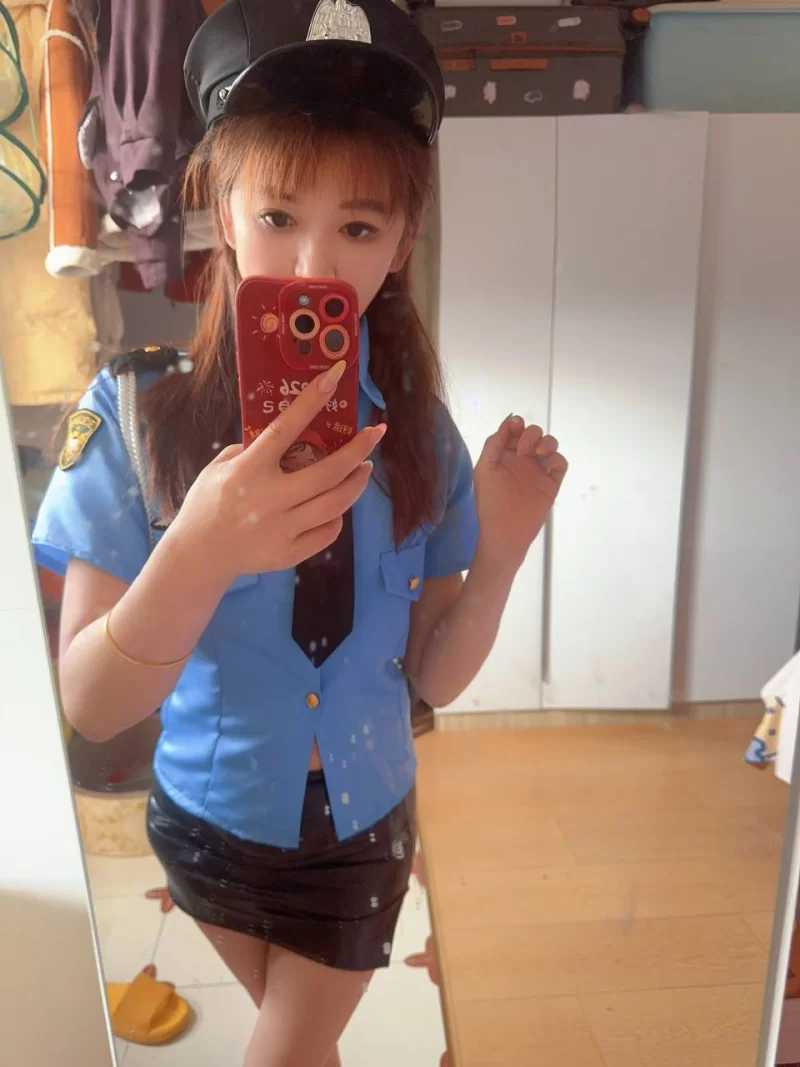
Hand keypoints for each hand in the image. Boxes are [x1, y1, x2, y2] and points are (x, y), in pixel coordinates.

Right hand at [170, 360, 384, 580]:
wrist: (199, 555)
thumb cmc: (207, 504)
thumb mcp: (219, 468)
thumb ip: (250, 450)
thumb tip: (288, 436)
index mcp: (248, 471)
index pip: (285, 428)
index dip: (312, 400)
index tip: (335, 375)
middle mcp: (269, 499)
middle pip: (328, 472)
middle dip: (359, 450)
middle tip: (374, 435)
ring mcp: (282, 530)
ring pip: (336, 503)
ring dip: (356, 482)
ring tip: (364, 468)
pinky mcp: (290, 554)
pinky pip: (327, 532)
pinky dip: (336, 516)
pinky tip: (336, 506)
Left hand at [474, 415, 567, 569]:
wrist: (505, 532)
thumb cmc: (490, 503)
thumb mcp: (484, 470)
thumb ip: (493, 445)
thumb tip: (508, 424)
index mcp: (504, 455)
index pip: (514, 430)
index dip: (516, 424)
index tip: (515, 427)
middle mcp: (522, 460)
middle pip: (534, 433)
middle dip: (531, 434)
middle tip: (522, 450)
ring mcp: (538, 471)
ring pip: (550, 444)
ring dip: (546, 442)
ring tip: (537, 454)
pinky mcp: (551, 483)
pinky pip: (560, 463)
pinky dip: (557, 459)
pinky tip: (547, 466)